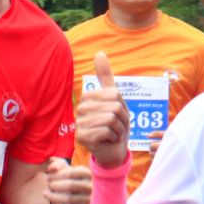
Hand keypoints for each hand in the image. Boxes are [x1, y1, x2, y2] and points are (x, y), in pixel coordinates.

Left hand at [44, 156, 92, 203]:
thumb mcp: (62, 168)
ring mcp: (88, 199)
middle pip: (71, 185)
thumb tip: (52, 168)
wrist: (72, 192)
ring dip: (54, 197)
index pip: (71, 173)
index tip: (47, 177)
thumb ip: (56, 164)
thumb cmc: (66, 177)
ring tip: (46, 194)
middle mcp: (90, 186)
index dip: (57, 175)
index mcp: (87, 173)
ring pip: (69, 199)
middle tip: (48, 185)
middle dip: (55, 185)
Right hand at [76, 51, 129, 170]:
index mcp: (87, 97)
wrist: (113, 150)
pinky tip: (108, 141)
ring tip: (113, 134)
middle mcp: (80, 109)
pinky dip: (114, 137)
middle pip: (114, 107)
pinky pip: (107, 131)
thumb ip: (105, 77)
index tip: (117, 116)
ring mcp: (79, 123)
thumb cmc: (115, 125)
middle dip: (123, 120)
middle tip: (116, 127)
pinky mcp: (82, 137)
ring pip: (112, 119)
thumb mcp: (114, 99)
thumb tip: (99, 52)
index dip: (123, 107)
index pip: (115, 95)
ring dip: (119, 130)